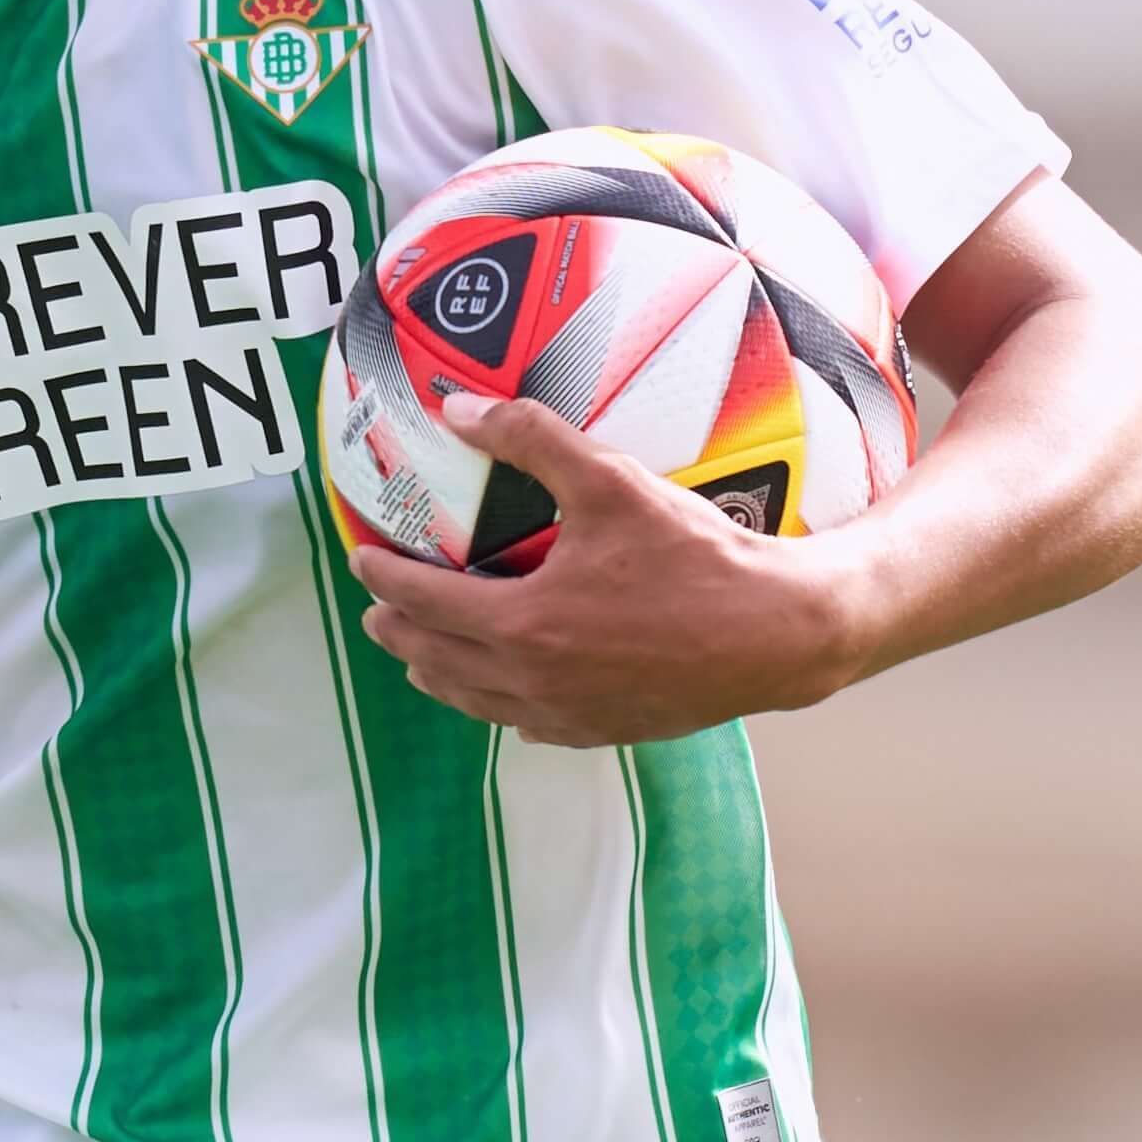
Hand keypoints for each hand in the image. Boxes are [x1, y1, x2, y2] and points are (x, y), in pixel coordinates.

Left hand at [345, 394, 866, 747]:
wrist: (779, 634)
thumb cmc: (698, 558)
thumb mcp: (611, 482)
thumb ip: (529, 439)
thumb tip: (457, 409)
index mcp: (524, 624)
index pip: (422, 600)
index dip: (382, 577)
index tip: (362, 558)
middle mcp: (534, 680)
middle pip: (435, 658)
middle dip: (396, 629)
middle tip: (375, 607)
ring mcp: (568, 715)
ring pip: (474, 700)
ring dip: (436, 672)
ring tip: (417, 652)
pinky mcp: (603, 732)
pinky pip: (525, 724)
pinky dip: (495, 704)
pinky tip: (498, 691)